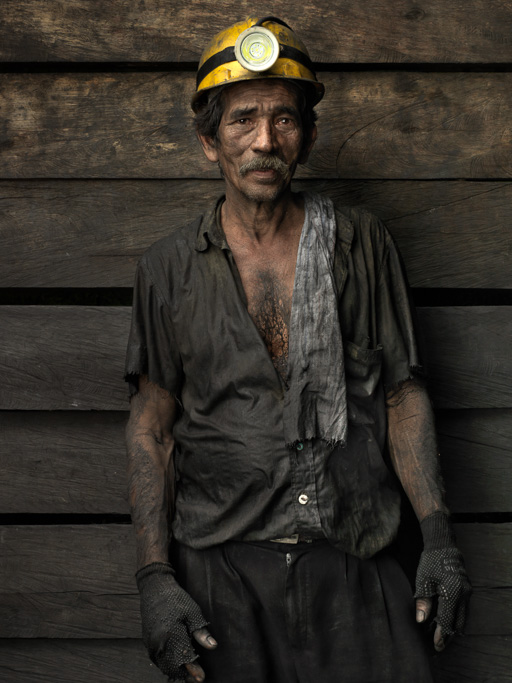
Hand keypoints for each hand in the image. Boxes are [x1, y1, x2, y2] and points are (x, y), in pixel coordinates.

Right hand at [136, 562, 217, 681]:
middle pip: (171, 666)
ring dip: (175, 670)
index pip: (183, 659)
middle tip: (197, 678)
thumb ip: (201, 632)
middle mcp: (158, 642)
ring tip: (188, 674)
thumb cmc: (176, 599)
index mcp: (171, 634)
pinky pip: (156, 659)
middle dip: (184, 674)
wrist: (155, 588)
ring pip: (162, 665)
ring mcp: (150, 643)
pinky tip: (175, 664)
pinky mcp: (147, 641)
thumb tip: (213, 646)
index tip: (202, 678)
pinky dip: (166, 664)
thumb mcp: (192, 612)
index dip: (193, 670)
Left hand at [415, 513, 471, 650]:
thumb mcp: (423, 581)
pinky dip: (456, 617)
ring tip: (441, 635)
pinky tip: (446, 621)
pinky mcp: (467, 590)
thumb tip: (420, 620)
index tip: (436, 645)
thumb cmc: (430, 562)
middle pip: (458, 623)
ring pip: (463, 617)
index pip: (448, 620)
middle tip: (439, 645)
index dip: (441, 634)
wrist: (443, 546)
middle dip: (448, 635)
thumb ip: (422, 602)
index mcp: (452, 592)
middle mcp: (464, 594)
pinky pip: (464, 609)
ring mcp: (468, 592)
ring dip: (453, 627)